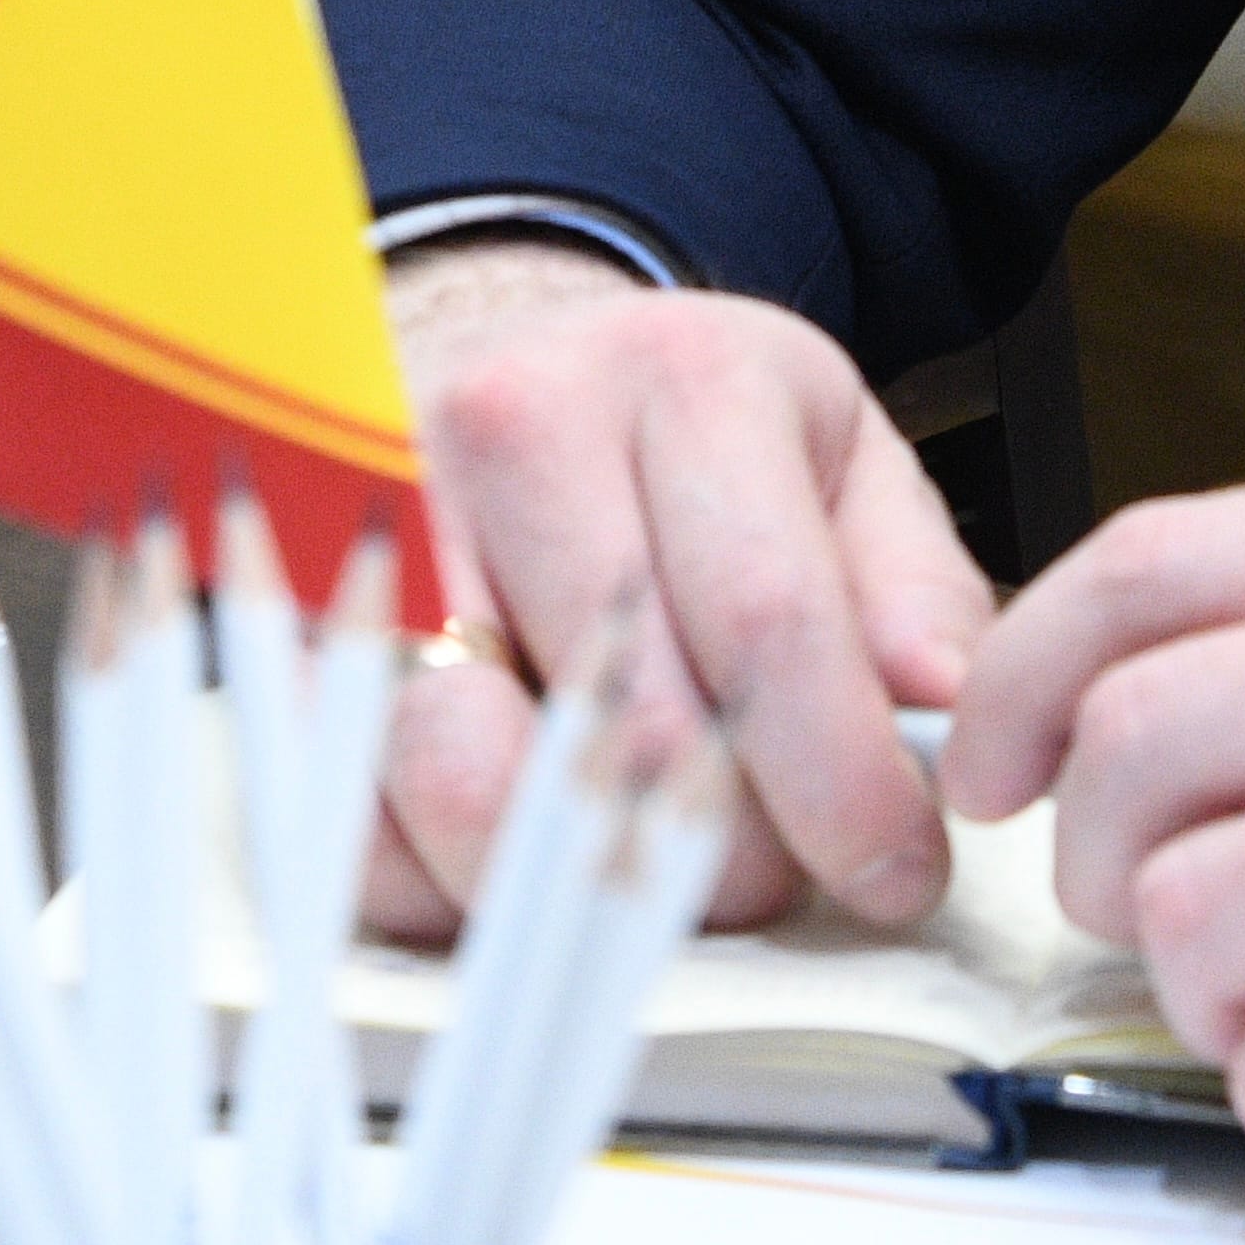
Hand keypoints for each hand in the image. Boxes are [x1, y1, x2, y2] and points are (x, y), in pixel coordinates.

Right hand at [372, 239, 993, 941]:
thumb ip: (915, 583)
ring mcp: (386, 529)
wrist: (502, 358)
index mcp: (676, 379)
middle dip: (723, 858)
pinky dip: (448, 887)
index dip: (842, 785)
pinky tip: (523, 858)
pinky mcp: (299, 631)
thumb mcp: (835, 453)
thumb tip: (945, 709)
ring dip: (576, 885)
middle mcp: (512, 431)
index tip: (892, 871)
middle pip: (625, 727)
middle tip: (763, 878)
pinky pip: (359, 821)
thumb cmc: (679, 429)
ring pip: (472, 781)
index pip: (767, 624)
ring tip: (641, 868)